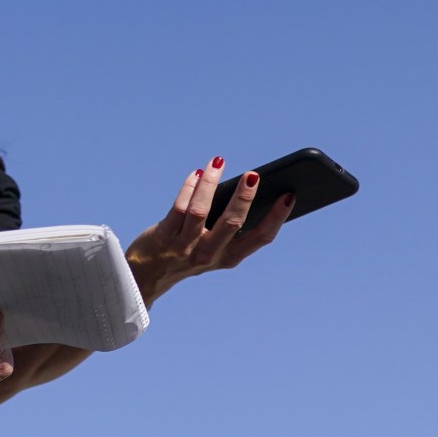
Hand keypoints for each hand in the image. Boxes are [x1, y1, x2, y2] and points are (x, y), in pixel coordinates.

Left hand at [124, 157, 292, 303]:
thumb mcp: (214, 246)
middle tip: (253, 175)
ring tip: (219, 162)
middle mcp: (209, 254)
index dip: (277, 217)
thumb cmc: (188, 251)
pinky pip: (179, 207)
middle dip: (244, 197)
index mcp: (229, 257)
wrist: (148, 274)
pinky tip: (198, 173)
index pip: (260, 238)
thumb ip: (228, 225)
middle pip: (232, 224)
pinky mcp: (164, 236)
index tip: (289, 196)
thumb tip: (246, 186)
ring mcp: (185, 246)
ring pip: (200, 211)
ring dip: (211, 184)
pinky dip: (190, 187)